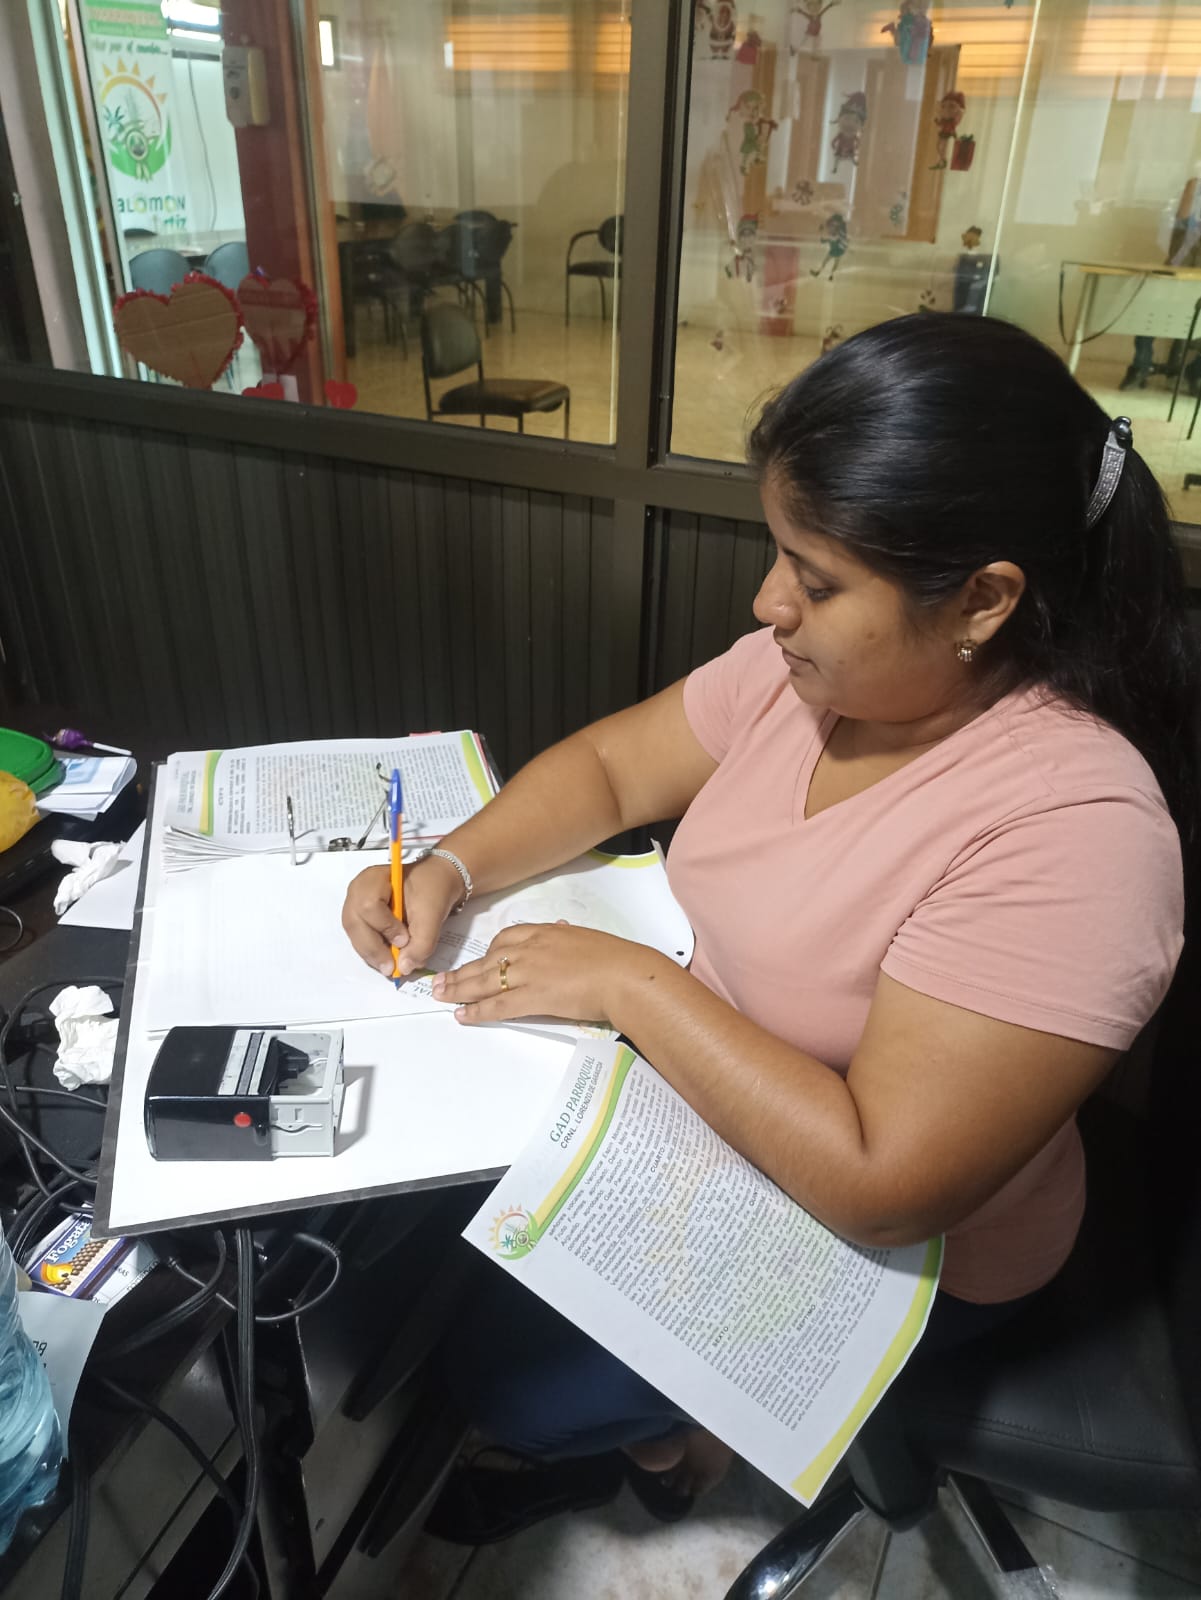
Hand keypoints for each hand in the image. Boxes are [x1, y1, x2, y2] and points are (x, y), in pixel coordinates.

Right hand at [341, 852, 464, 977]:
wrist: (434, 882)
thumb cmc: (432, 890)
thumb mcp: (433, 914)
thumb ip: (422, 942)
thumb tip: (404, 968)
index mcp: (373, 879)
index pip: (369, 905)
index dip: (385, 927)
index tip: (405, 940)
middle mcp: (357, 891)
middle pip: (355, 924)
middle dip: (373, 949)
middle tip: (392, 968)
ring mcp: (354, 905)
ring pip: (355, 935)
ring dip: (372, 954)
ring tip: (391, 966)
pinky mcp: (360, 919)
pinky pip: (360, 939)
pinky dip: (372, 952)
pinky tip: (387, 959)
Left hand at [431, 921, 668, 1025]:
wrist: (624, 975)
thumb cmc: (614, 958)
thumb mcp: (585, 938)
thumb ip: (567, 937)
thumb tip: (562, 930)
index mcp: (544, 932)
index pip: (505, 939)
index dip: (488, 953)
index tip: (479, 961)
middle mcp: (530, 949)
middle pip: (486, 961)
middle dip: (461, 973)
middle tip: (440, 981)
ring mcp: (528, 973)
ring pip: (484, 982)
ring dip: (459, 990)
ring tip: (440, 996)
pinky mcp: (532, 998)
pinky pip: (497, 1004)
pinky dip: (477, 1011)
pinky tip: (462, 1015)